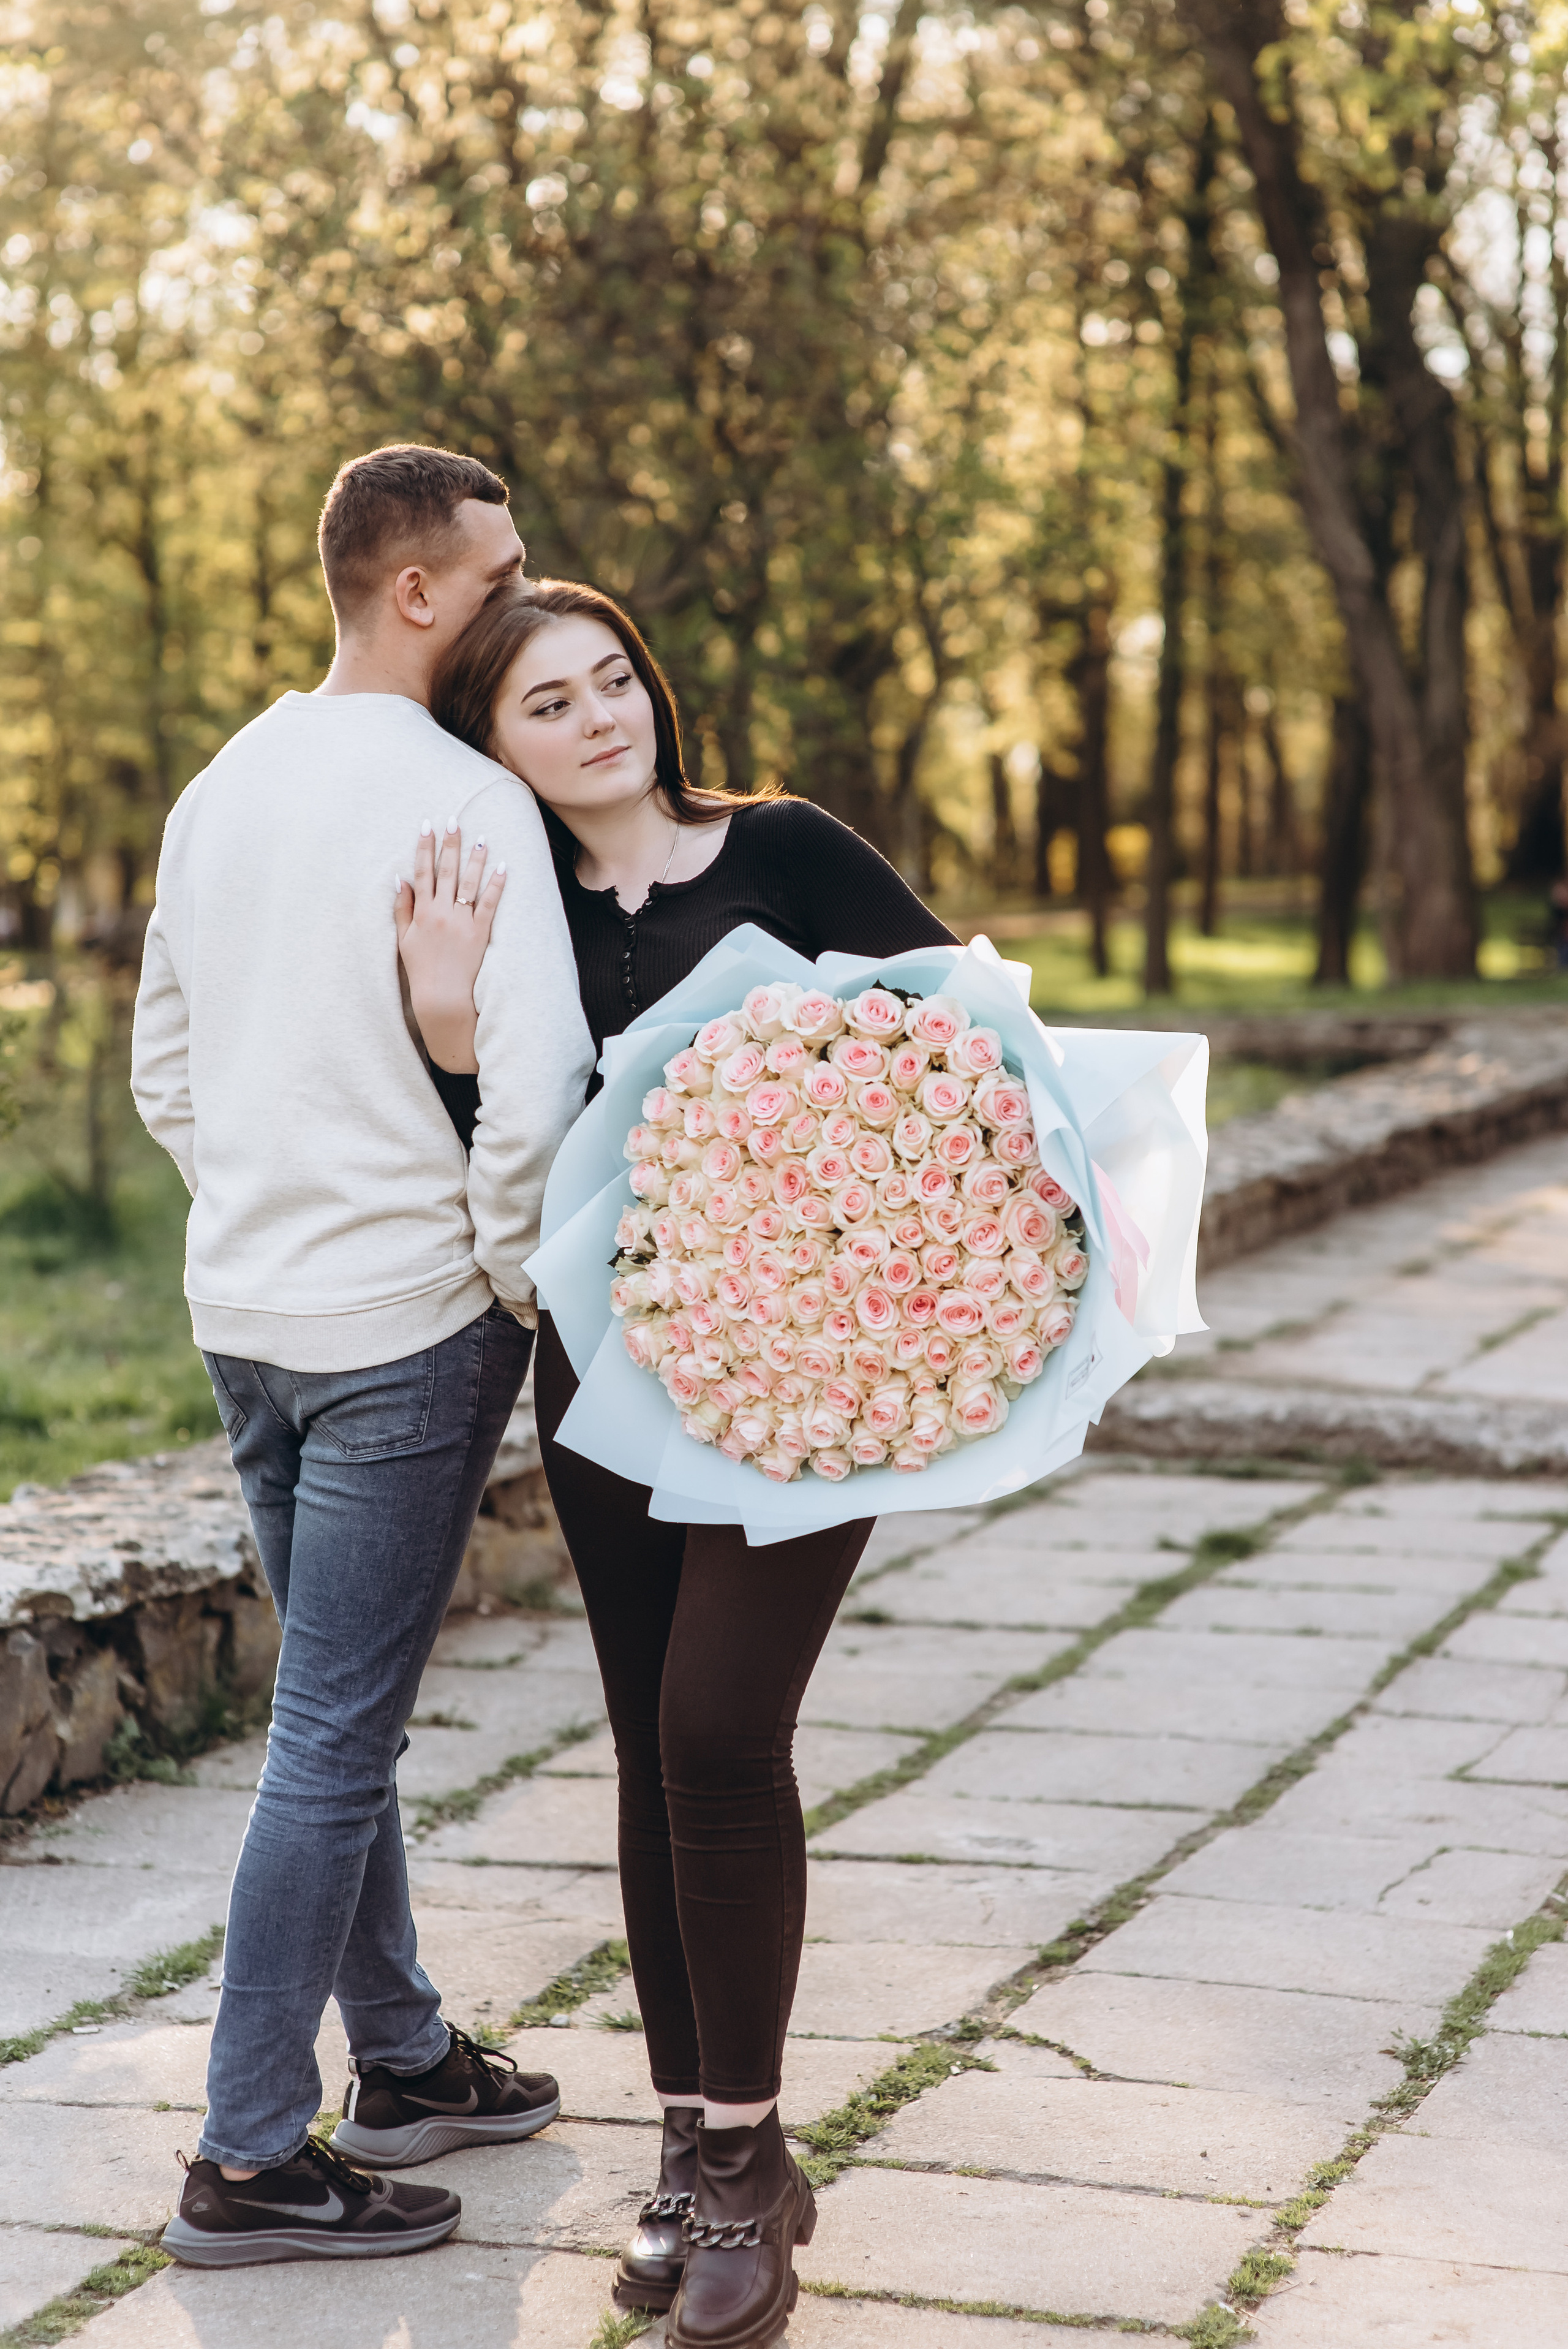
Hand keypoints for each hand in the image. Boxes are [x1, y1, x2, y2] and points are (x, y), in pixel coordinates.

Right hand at [394, 817, 506, 1073]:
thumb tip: (400, 879)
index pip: (422, 872)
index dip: (424, 847)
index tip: (427, 826)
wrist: (442, 997)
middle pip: (446, 871)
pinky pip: (489, 904)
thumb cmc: (422, 970)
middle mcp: (441, 913)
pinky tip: (503, 867)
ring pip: (468, 883)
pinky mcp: (480, 932)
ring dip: (475, 858)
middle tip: (455, 821)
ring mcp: (461, 922)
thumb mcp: (404, 940)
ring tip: (482, 838)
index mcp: (421, 912)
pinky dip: (496, 885)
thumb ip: (402, 908)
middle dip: (450, 844)